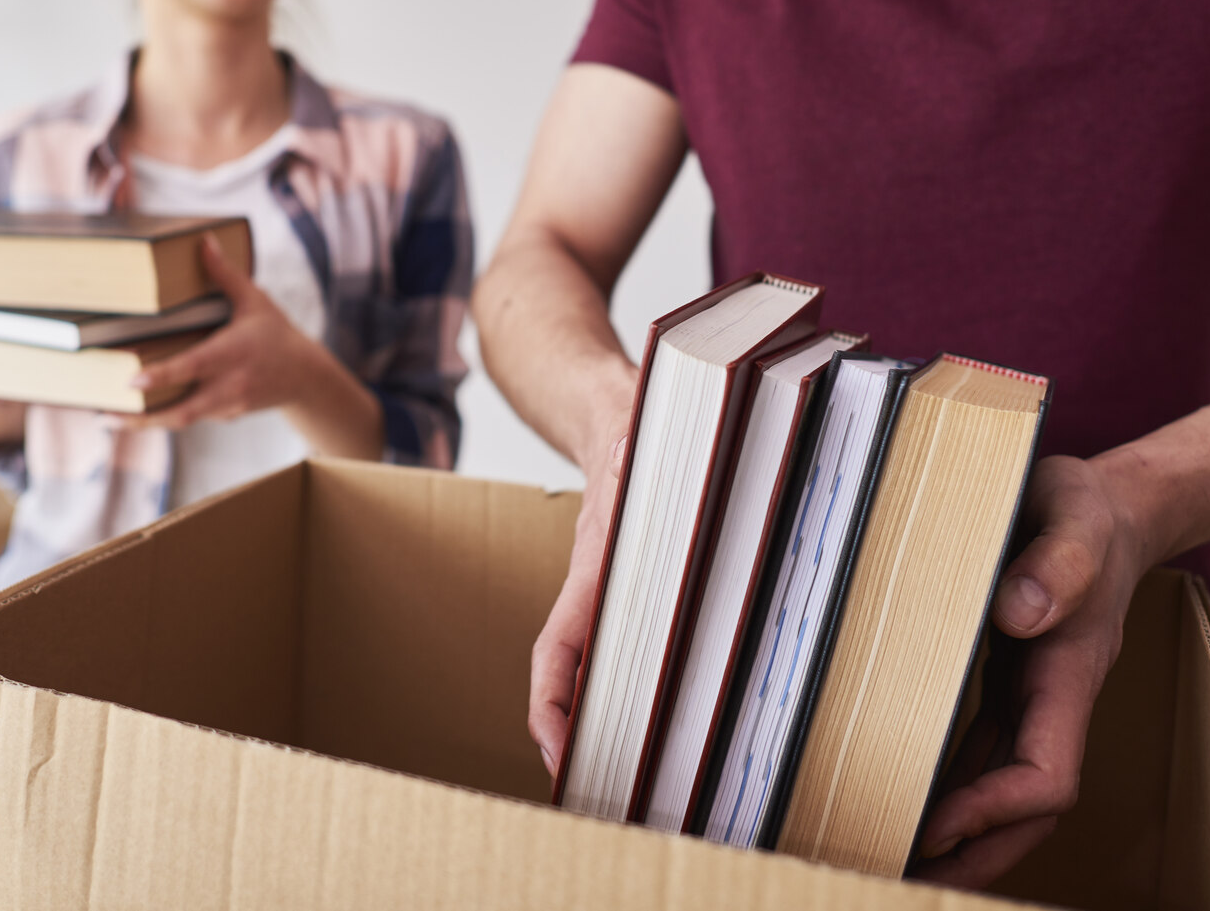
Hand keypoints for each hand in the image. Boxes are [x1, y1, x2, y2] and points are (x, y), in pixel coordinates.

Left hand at [108, 234, 329, 431]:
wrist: (306, 377)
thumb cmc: (277, 334)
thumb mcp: (255, 301)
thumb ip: (225, 275)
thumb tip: (204, 242)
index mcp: (232, 353)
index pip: (193, 366)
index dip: (162, 375)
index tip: (132, 379)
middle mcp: (229, 384)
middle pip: (181, 410)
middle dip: (142, 417)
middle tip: (105, 415)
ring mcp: (227, 405)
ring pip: (182, 419)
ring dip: (145, 422)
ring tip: (109, 417)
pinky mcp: (225, 416)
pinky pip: (191, 417)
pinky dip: (163, 417)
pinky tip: (137, 414)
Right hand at [528, 388, 636, 778]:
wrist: (616, 413)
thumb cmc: (634, 423)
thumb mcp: (638, 430)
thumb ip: (635, 441)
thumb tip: (633, 435)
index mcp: (596, 565)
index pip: (559, 649)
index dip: (552, 703)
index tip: (555, 750)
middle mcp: (598, 590)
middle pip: (575, 681)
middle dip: (577, 741)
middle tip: (597, 797)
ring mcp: (616, 595)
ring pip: (600, 673)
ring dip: (605, 725)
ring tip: (630, 783)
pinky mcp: (637, 595)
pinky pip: (623, 656)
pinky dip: (627, 696)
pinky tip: (656, 725)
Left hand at [913, 453, 1153, 887]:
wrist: (1113, 504)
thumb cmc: (1089, 509)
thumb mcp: (1074, 515)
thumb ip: (1056, 561)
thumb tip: (1019, 611)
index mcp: (1070, 673)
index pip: (1046, 775)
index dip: (994, 811)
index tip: (936, 827)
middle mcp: (1055, 697)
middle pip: (1029, 805)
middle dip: (979, 850)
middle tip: (905, 877)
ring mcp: (1035, 694)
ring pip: (1006, 785)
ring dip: (964, 828)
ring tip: (898, 856)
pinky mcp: (1012, 680)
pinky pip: (986, 749)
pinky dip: (955, 780)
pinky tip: (914, 795)